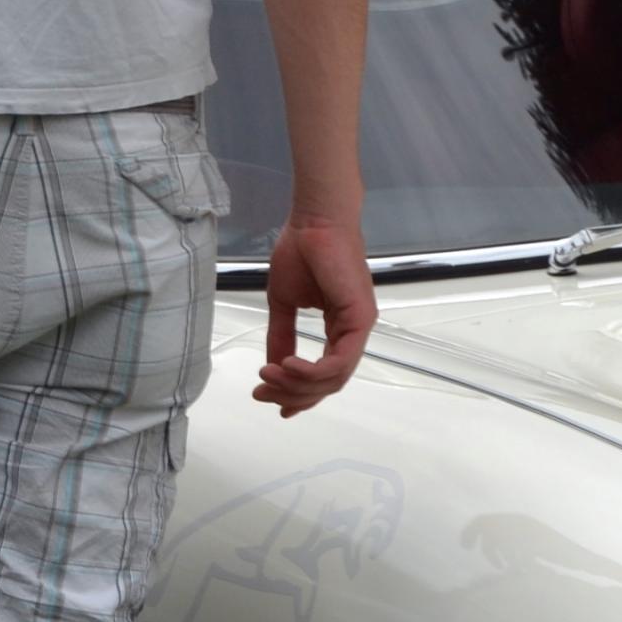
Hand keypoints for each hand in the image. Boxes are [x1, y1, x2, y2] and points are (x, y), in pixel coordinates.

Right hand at [257, 213, 374, 414]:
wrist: (313, 222)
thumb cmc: (301, 252)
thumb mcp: (284, 304)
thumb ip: (281, 336)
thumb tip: (273, 367)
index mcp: (340, 328)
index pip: (325, 374)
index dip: (299, 393)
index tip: (269, 400)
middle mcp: (353, 332)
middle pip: (328, 383)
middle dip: (292, 393)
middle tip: (261, 391)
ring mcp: (360, 327)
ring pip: (333, 378)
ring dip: (297, 384)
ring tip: (269, 375)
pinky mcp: (360, 319)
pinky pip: (339, 361)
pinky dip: (311, 371)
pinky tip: (286, 365)